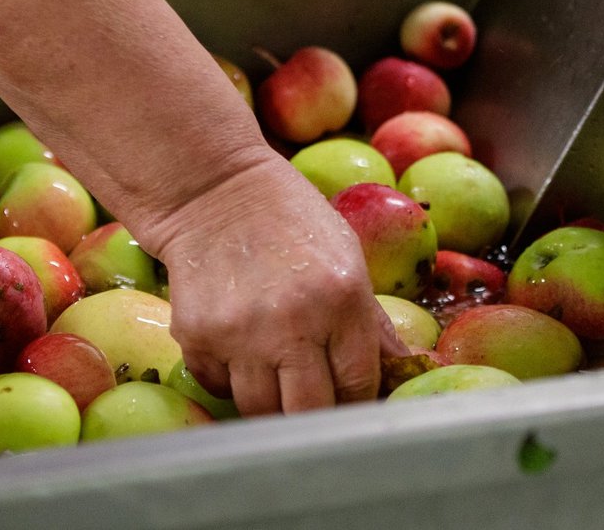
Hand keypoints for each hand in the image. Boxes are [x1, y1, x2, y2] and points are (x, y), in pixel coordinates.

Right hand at [142, 149, 408, 415]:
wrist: (215, 190)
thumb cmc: (291, 219)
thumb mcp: (348, 257)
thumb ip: (372, 321)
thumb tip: (406, 367)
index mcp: (342, 299)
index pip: (357, 384)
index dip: (356, 399)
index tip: (349, 397)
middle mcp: (292, 322)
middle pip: (308, 411)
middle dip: (315, 413)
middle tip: (313, 401)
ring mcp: (240, 333)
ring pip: (260, 409)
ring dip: (271, 402)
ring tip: (274, 374)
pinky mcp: (197, 335)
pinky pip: (217, 385)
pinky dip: (230, 380)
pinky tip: (239, 349)